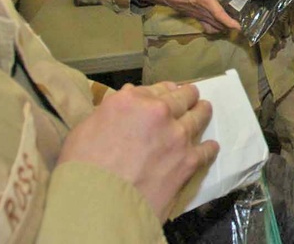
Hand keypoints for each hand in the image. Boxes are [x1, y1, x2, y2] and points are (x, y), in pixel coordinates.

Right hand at [58, 82, 218, 222]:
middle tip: (191, 98)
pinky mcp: (189, 160)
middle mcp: (159, 111)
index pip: (155, 89)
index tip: (168, 93)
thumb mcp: (86, 129)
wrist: (100, 204)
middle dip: (186, 96)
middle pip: (182, 97)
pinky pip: (206, 149)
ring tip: (204, 110)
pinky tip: (211, 147)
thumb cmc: (83, 169)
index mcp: (131, 100)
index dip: (163, 91)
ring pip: (198, 116)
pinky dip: (208, 147)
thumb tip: (126, 104)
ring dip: (201, 112)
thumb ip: (111, 112)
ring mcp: (177, 135)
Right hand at [134, 0, 238, 32]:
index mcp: (205, 1)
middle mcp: (202, 11)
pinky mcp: (193, 16)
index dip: (230, 23)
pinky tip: (217, 22)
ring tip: (231, 23)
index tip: (239, 28)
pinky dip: (213, 27)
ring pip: (212, 27)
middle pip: (219, 25)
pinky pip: (205, 26)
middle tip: (240, 23)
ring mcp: (197, 16)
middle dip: (230, 26)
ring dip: (222, 27)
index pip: (220, 16)